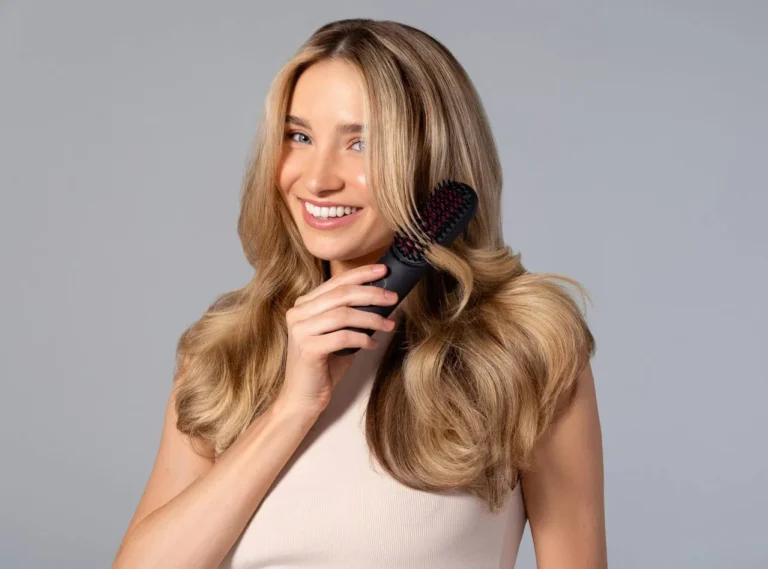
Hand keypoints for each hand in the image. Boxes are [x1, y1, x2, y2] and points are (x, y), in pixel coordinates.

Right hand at [277, 263, 398, 412]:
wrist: (302, 398)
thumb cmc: (324, 366)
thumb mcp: (340, 335)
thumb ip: (353, 316)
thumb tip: (383, 301)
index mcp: (304, 305)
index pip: (336, 282)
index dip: (361, 274)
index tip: (384, 271)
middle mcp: (298, 313)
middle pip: (341, 295)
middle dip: (372, 294)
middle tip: (393, 297)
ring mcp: (300, 330)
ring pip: (343, 314)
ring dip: (371, 318)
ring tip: (388, 325)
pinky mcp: (307, 348)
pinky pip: (342, 336)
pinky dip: (362, 339)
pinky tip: (372, 344)